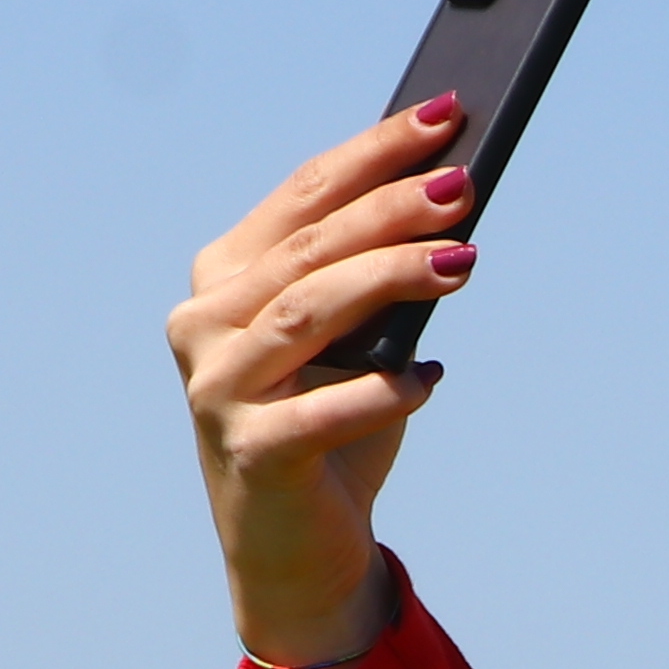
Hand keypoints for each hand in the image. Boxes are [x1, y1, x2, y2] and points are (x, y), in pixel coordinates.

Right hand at [168, 103, 478, 668]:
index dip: (374, 151)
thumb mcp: (358, 344)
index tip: (445, 115)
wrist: (295, 553)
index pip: (303, 194)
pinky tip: (430, 377)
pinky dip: (381, 392)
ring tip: (462, 257)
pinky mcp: (249, 451)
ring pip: (308, 310)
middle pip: (309, 247)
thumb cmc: (334, 432)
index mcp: (225, 278)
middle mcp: (206, 323)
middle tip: (462, 185)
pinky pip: (322, 411)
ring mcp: (217, 388)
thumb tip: (452, 206)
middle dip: (391, 207)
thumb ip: (379, 281)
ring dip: (390, 277)